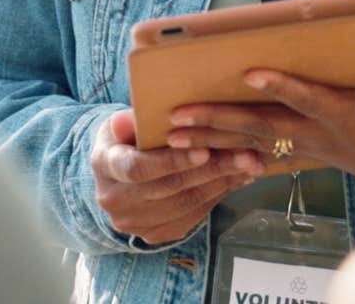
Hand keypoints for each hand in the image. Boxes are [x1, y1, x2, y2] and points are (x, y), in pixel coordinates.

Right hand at [91, 109, 261, 243]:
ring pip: (185, 204)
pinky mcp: (154, 234)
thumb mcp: (123, 121)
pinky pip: (192, 216)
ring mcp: (134, 222)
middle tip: (245, 155)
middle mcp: (115, 200)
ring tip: (250, 164)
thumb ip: (130, 121)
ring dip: (222, 184)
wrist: (119, 173)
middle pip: (169, 188)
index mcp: (104, 165)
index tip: (204, 151)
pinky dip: (218, 196)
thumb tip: (131, 120)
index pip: (137, 168)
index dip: (171, 162)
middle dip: (211, 170)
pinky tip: (239, 179)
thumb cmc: (126, 137)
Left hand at [165, 56, 354, 200]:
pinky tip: (207, 152)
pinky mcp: (312, 153)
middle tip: (180, 117)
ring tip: (175, 132)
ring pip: (256, 142)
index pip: (309, 99)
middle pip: (264, 127)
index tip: (250, 72)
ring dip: (215, 137)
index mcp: (350, 117)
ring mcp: (314, 147)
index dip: (282, 87)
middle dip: (220, 121)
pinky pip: (265, 154)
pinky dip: (234, 152)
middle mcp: (324, 134)